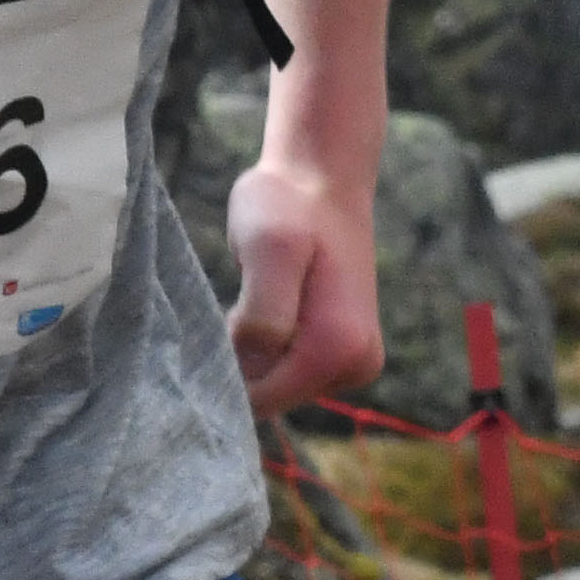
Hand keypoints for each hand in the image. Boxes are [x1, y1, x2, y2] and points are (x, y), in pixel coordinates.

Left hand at [223, 157, 382, 416]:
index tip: (223, 317)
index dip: (226, 369)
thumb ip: (263, 314)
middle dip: (240, 362)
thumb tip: (252, 370)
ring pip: (273, 385)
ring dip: (250, 352)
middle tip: (235, 303)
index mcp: (340, 348)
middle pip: (268, 398)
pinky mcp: (341, 355)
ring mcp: (352, 364)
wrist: (320, 180)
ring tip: (252, 298)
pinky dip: (263, 347)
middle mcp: (356, 367)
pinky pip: (285, 371)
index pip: (260, 400)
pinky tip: (261, 306)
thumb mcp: (267, 249)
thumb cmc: (288, 207)